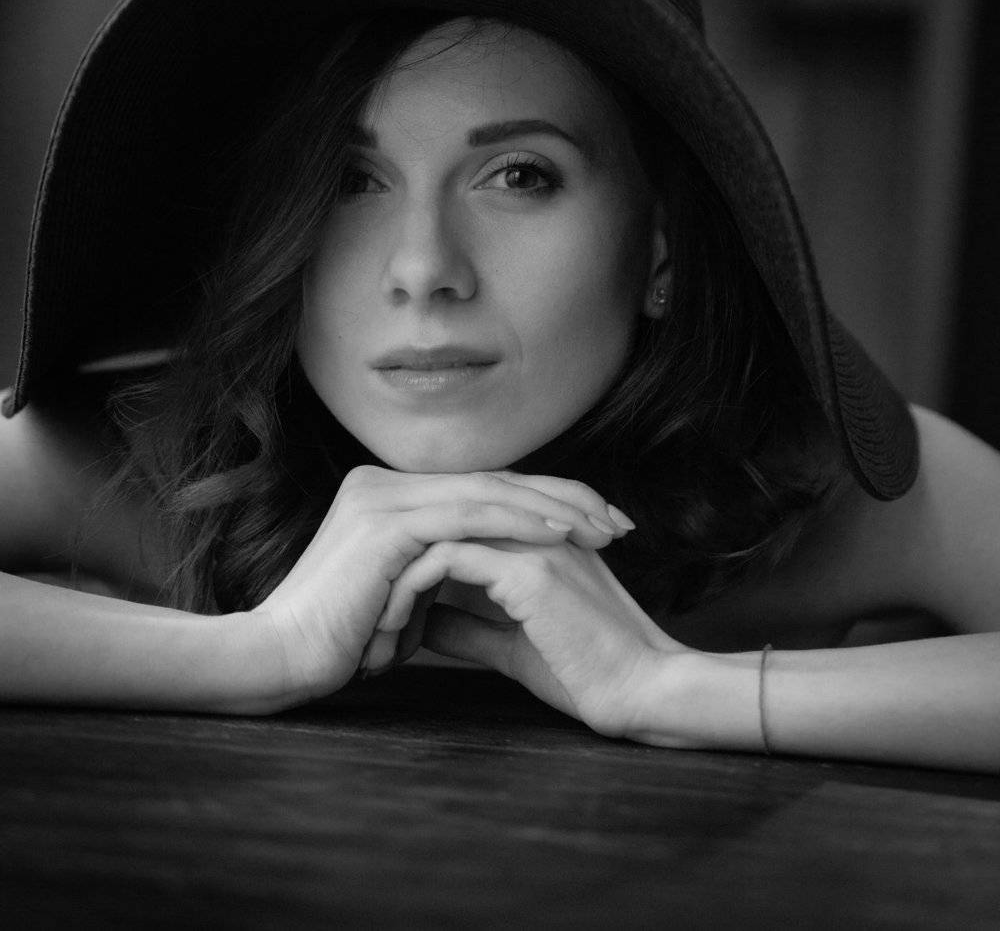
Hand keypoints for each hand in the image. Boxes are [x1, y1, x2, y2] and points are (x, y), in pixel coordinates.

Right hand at [248, 466, 631, 706]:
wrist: (279, 658)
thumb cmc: (338, 642)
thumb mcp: (402, 596)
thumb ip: (439, 574)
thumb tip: (488, 578)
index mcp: (388, 495)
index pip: (483, 487)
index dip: (544, 500)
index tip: (597, 523)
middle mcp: (384, 484)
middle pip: (494, 480)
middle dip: (563, 498)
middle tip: (618, 520)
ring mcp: (384, 497)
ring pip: (489, 491)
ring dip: (554, 508)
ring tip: (603, 527)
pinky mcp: (387, 523)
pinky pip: (469, 515)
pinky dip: (520, 521)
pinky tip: (560, 535)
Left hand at [375, 537, 689, 736]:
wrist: (642, 693)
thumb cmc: (587, 673)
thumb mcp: (512, 645)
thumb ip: (469, 625)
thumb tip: (421, 621)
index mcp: (530, 538)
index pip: (449, 528)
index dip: (407, 565)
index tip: (377, 613)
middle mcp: (530, 528)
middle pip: (435, 524)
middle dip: (390, 569)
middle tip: (359, 616)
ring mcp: (532, 542)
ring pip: (434, 535)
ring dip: (392, 582)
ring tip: (371, 631)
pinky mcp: (530, 569)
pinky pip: (446, 560)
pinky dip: (410, 591)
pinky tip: (394, 629)